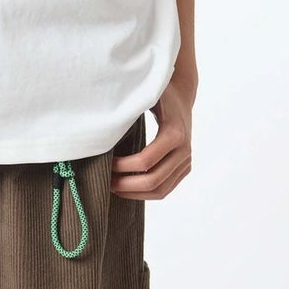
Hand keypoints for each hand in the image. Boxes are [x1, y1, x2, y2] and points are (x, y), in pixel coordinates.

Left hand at [110, 76, 194, 200]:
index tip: (106, 162)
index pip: (145, 161)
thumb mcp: (144, 96)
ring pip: (160, 191)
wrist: (180, 95)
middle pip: (153, 181)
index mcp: (175, 133)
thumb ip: (128, 109)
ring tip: (113, 187)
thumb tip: (101, 126)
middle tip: (105, 182)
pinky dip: (144, 193)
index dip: (121, 167)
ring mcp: (186, 161)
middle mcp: (184, 150)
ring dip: (134, 193)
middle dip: (125, 185)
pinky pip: (164, 190)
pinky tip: (126, 187)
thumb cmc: (156, 94)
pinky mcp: (185, 168)